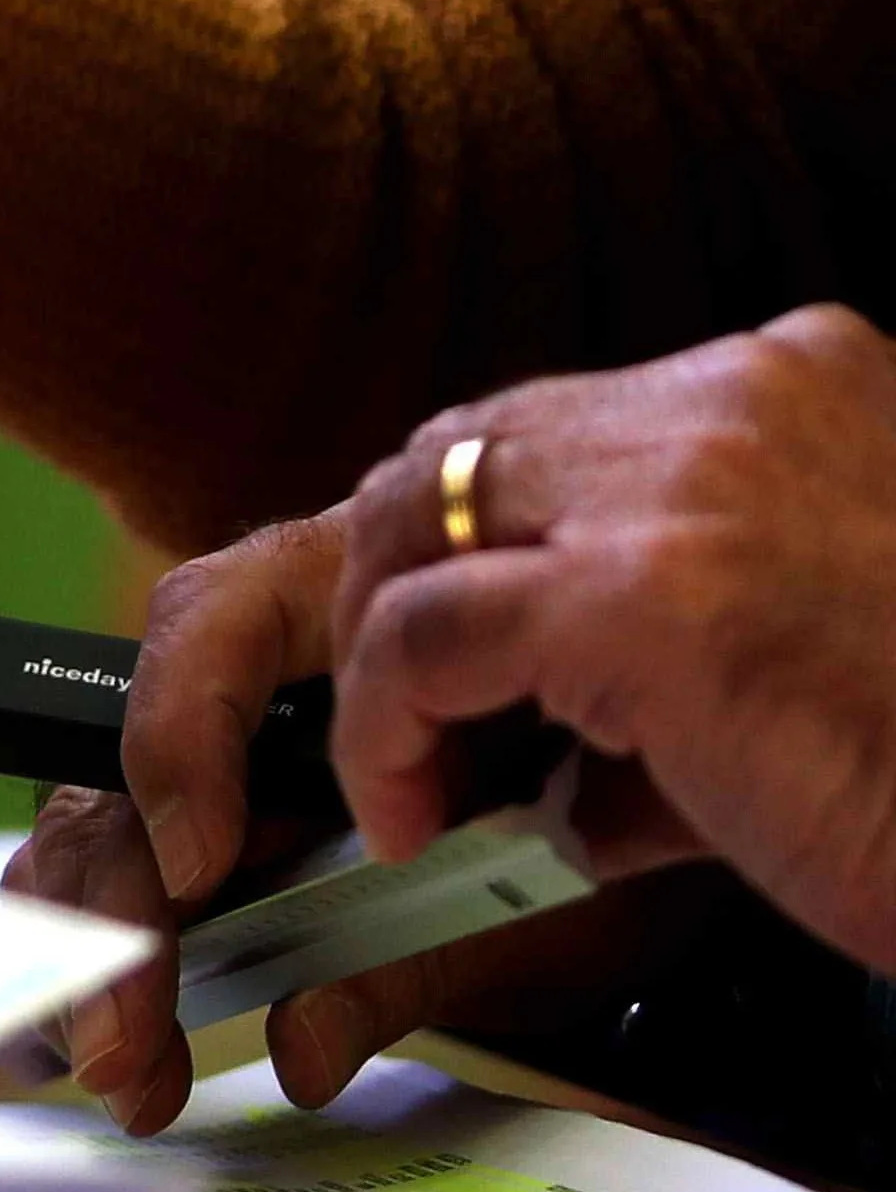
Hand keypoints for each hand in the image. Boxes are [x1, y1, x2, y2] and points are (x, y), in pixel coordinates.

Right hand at [6, 509, 716, 1130]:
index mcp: (347, 603)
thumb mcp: (556, 885)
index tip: (203, 870)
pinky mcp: (221, 828)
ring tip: (120, 1068)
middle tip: (120, 1037)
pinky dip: (109, 963)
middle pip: (117, 750)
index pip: (208, 627)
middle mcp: (256, 672)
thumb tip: (299, 1049)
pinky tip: (119, 1055)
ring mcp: (224, 753)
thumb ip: (417, 951)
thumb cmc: (637, 804)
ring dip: (90, 950)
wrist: (711, 799)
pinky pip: (132, 878)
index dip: (181, 742)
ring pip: (99, 819)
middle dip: (104, 901)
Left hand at [325, 308, 895, 969]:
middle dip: (399, 575)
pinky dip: (383, 726)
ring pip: (423, 523)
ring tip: (406, 772)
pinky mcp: (635, 597)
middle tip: (399, 700)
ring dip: (384, 657)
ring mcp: (685, 487)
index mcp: (804, 382)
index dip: (474, 529)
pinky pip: (423, 639)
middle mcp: (741, 399)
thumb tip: (538, 747)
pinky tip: (411, 809)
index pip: (563, 421)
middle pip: (470, 447)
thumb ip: (669, 640)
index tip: (438, 627)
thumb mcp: (807, 640)